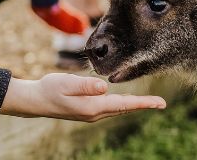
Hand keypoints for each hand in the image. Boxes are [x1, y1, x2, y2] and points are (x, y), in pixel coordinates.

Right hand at [0, 73, 165, 121]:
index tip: (160, 103)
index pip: (124, 104)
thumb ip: (85, 85)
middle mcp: (94, 113)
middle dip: (143, 105)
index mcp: (93, 107)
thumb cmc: (50, 89)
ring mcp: (91, 113)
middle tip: (161, 103)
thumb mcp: (67, 83)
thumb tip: (104, 87)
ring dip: (132, 105)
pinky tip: (125, 100)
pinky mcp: (87, 110)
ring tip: (148, 102)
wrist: (35, 101)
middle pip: (124, 108)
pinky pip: (110, 108)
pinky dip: (121, 104)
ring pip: (117, 109)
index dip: (143, 103)